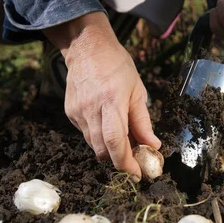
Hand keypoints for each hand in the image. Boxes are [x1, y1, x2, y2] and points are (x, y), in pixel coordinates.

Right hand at [43, 12, 160, 180]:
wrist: (86, 48)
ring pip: (93, 145)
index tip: (137, 174)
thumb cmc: (117, 66)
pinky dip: (99, 137)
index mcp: (111, 101)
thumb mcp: (137, 90)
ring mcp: (77, 112)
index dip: (126, 162)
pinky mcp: (70, 113)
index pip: (115, 141)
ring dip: (109, 150)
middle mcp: (91, 109)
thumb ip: (143, 121)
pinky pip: (86, 134)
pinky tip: (106, 123)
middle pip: (102, 149)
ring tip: (124, 141)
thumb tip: (153, 146)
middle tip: (134, 162)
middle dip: (119, 161)